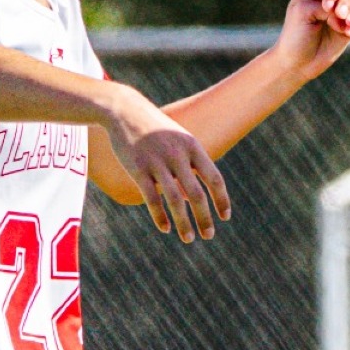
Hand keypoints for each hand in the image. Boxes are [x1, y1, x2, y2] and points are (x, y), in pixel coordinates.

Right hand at [105, 86, 231, 242]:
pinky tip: (165, 228)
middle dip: (205, 217)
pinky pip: (151, 197)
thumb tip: (190, 197)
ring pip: (174, 199)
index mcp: (192, 147)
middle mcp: (177, 155)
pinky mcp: (137, 168)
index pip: (214, 178)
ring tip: (189, 238)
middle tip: (209, 236)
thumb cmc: (155, 130)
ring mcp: (157, 162)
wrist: (125, 111)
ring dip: (184, 223)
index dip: (222, 199)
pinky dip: (160, 216)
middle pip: (196, 193)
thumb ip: (188, 166)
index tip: (225, 217)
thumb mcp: (177, 142)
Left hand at [267, 0, 349, 82]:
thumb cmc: (295, 36)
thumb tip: (346, 13)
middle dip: (346, 1)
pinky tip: (348, 33)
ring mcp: (340, 9)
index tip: (326, 7)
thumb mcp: (303, 14)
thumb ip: (324, 6)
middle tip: (340, 16)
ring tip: (347, 26)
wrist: (299, 63)